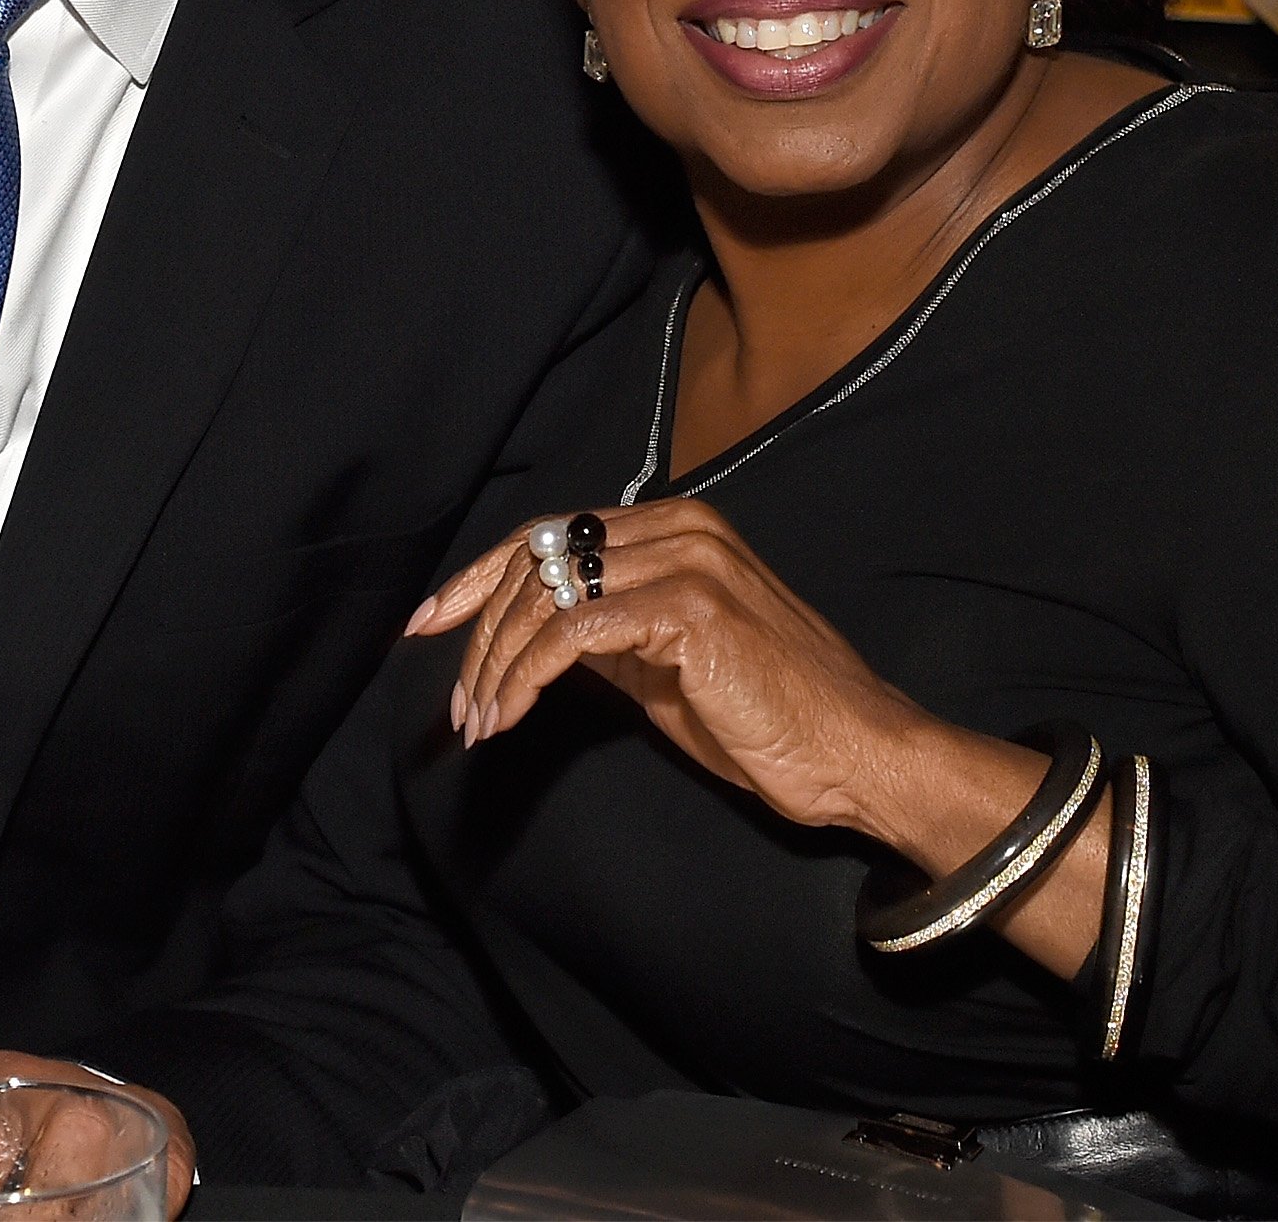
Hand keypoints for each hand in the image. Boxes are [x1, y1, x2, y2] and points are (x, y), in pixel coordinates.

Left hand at [408, 499, 934, 839]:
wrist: (854, 751)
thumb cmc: (769, 717)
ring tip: (479, 721)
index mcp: (675, 528)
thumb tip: (536, 635)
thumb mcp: (667, 664)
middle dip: (477, 631)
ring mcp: (686, 560)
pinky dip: (527, 677)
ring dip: (496, 664)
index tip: (423, 623)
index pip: (549, 535)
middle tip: (457, 703)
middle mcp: (678, 527)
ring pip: (546, 594)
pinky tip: (509, 717)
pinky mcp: (688, 606)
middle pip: (535, 558)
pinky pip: (573, 633)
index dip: (476, 579)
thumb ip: (608, 633)